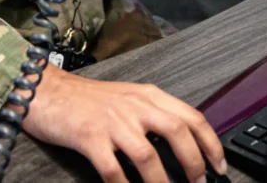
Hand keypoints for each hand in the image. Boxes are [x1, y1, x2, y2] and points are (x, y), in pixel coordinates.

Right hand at [20, 64, 226, 182]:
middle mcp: (135, 106)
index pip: (191, 117)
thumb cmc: (88, 100)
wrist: (47, 91)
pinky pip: (113, 170)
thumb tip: (184, 144)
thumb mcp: (129, 99)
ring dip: (161, 182)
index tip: (219, 165)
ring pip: (147, 156)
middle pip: (177, 132)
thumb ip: (155, 116)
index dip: (210, 143)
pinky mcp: (89, 138)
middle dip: (194, 163)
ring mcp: (112, 122)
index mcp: (149, 96)